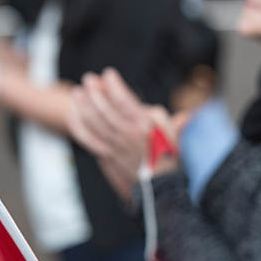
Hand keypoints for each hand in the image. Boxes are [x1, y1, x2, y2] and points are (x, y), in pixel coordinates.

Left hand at [66, 68, 183, 199]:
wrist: (158, 186)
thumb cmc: (166, 158)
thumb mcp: (173, 137)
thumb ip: (174, 122)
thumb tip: (187, 115)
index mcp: (144, 126)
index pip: (124, 101)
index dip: (114, 85)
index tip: (109, 74)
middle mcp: (127, 135)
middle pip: (104, 109)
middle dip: (94, 92)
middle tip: (88, 79)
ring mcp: (114, 146)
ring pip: (93, 122)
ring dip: (83, 105)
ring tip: (77, 92)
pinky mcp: (105, 155)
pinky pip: (86, 138)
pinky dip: (77, 125)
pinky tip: (73, 113)